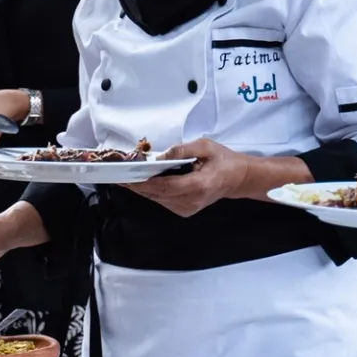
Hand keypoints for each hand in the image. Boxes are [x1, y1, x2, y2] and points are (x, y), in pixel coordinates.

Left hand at [122, 139, 249, 216]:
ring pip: (157, 199)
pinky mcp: (184, 210)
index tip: (125, 176)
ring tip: (126, 176)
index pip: (164, 186)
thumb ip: (182, 150)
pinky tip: (144, 181)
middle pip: (156, 194)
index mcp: (198, 186)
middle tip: (118, 175)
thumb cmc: (224, 160)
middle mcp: (191, 201)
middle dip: (136, 185)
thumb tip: (160, 155)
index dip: (143, 182)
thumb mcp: (206, 146)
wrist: (239, 179)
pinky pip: (162, 200)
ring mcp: (188, 208)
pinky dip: (152, 191)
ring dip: (141, 188)